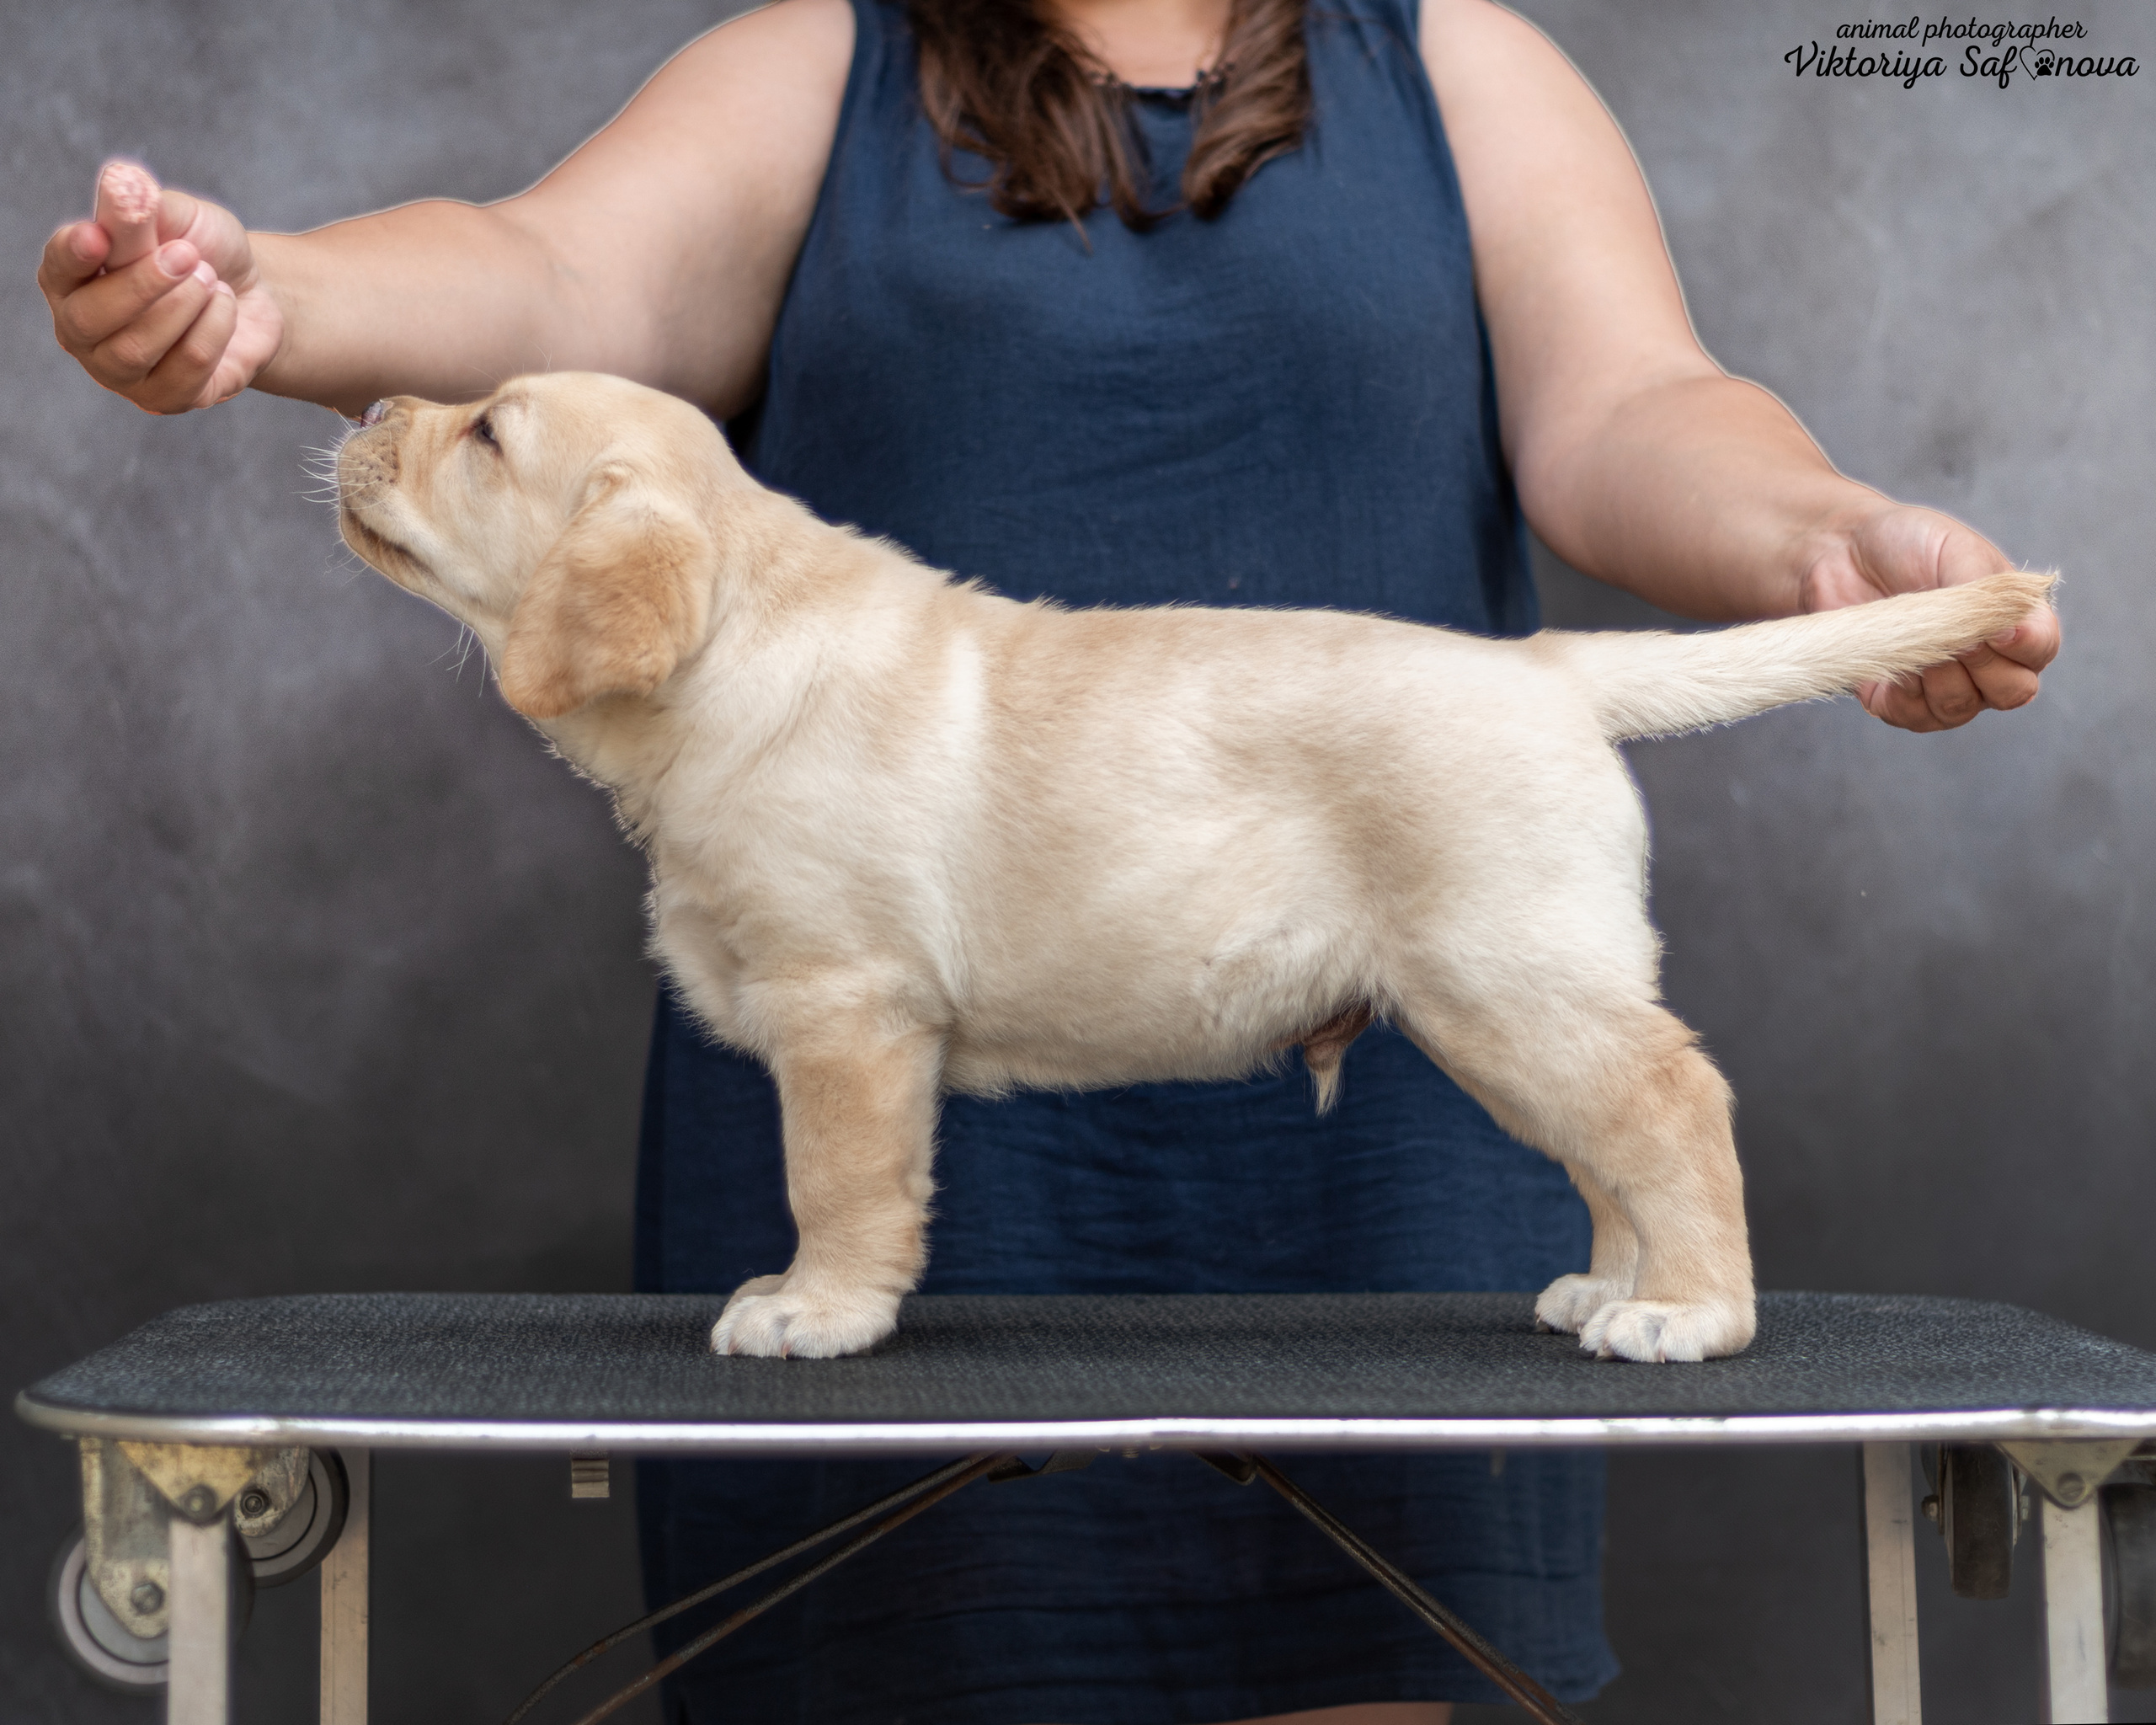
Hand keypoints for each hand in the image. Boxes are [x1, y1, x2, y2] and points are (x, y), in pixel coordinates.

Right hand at [39, 161, 284, 413]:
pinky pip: (187, 369)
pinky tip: (223, 307)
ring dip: (184, 307)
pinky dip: (214, 329)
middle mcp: (81, 329)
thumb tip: (123, 182)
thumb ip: (143, 207)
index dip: (75, 253)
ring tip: (209, 279)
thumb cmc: (198, 251)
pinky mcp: (164, 398)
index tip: (99, 236)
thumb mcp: (176, 217)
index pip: (58, 267)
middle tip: (188, 255)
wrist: (252, 295)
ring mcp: (118, 372)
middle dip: (145, 283)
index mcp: (69, 277)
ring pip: (137, 348)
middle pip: (92, 318)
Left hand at [1797, 502, 2059, 731]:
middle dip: (1984, 667)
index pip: (2042, 649)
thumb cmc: (1906, 544)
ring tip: (1913, 638)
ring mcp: (1945, 686)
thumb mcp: (1955, 551)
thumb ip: (1986, 589)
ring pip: (1961, 708)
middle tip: (1954, 636)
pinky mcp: (1898, 701)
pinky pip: (1914, 717)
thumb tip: (2007, 626)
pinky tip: (1890, 663)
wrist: (1842, 549)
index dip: (2028, 646)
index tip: (2000, 629)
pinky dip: (1902, 695)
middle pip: (2012, 691)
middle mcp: (1988, 661)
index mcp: (2014, 619)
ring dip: (1939, 678)